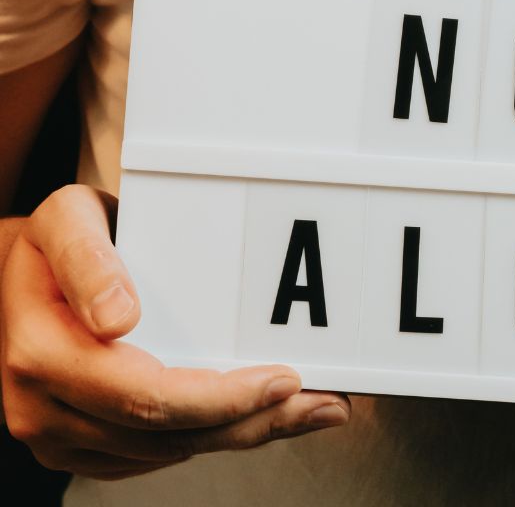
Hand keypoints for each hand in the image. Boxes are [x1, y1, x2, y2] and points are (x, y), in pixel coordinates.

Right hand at [1, 185, 351, 478]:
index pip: (146, 397)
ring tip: (310, 409)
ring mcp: (62, 433)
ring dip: (245, 432)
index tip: (282, 378)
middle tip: (323, 403)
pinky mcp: (84, 442)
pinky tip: (258, 416)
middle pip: (169, 435)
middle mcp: (45, 408)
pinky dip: (214, 436)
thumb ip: (89, 261)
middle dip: (254, 421)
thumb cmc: (51, 240)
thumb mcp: (64, 222)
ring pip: (170, 451)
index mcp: (44, 356)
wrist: (17, 272)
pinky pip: (156, 454)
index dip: (221, 397)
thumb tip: (119, 317)